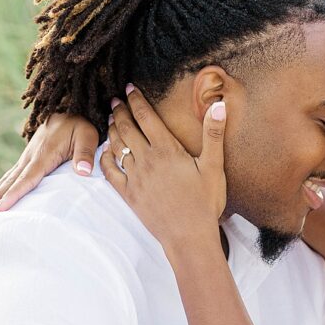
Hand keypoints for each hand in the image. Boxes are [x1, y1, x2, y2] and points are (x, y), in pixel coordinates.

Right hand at [0, 114, 100, 215]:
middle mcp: (30, 157)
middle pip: (9, 182)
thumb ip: (84, 153)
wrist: (68, 109)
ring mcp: (26, 159)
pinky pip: (9, 177)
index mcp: (44, 154)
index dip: (13, 195)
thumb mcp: (87, 135)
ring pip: (5, 180)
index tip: (0, 209)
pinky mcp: (26, 160)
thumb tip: (83, 172)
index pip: (27, 179)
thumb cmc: (79, 124)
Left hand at [107, 86, 226, 258]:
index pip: (146, 117)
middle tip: (115, 101)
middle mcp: (147, 160)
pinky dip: (105, 157)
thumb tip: (219, 105)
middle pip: (127, 128)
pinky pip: (110, 171)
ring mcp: (135, 177)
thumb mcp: (214, 167)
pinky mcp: (129, 194)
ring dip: (112, 130)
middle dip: (120, 111)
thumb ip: (213, 134)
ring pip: (116, 146)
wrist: (189, 236)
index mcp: (167, 149)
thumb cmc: (205, 203)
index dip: (136, 100)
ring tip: (111, 120)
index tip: (130, 88)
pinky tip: (106, 151)